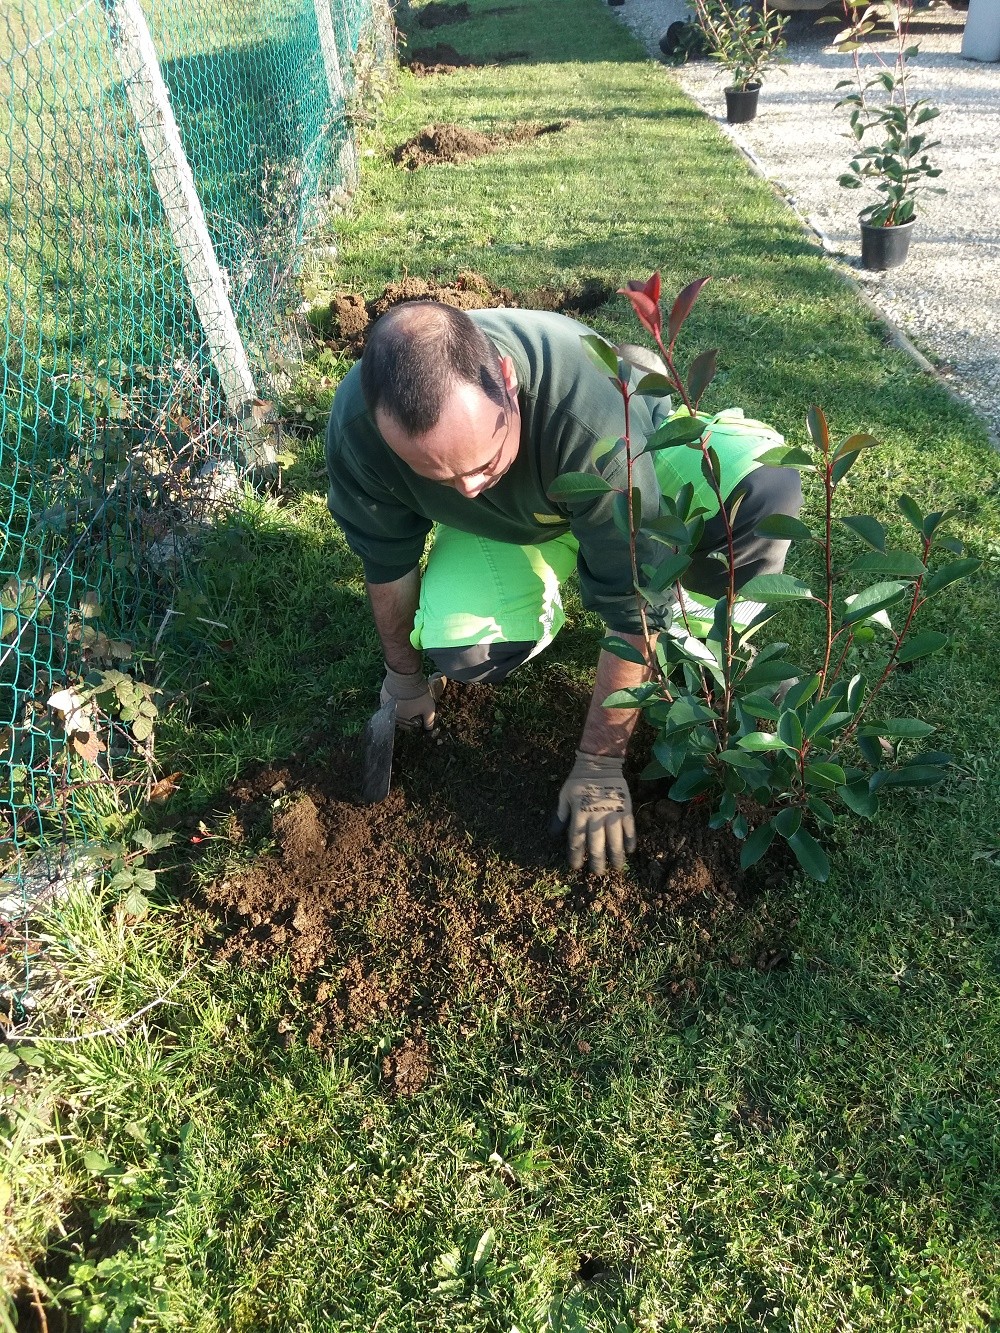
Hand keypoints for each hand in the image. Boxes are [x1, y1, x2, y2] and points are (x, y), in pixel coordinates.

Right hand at [380, 665, 444, 730]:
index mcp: (400, 720)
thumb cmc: (417, 694)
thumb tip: (429, 728)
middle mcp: (390, 714)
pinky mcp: (382, 693)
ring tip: (409, 696)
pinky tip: (402, 691)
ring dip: (400, 704)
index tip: (419, 714)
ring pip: (394, 707)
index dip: (415, 721)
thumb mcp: (428, 708)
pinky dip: (395, 697)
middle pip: (400, 717)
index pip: (407, 726)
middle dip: (407, 713)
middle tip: (415, 704)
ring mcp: (384, 703)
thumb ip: (429, 720)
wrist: (405, 675)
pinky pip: (390, 698)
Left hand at [555, 750, 635, 873]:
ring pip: (615, 840)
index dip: (576, 856)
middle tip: (598, 873)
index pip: (577, 841)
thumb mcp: (564, 795)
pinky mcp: (625, 808)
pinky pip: (629, 828)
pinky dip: (630, 840)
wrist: (600, 763)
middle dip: (597, 861)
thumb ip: (560, 815)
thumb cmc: (579, 780)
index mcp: (580, 814)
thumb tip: (554, 834)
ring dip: (616, 855)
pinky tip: (630, 850)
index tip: (576, 867)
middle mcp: (596, 817)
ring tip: (617, 868)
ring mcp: (613, 813)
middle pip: (596, 845)